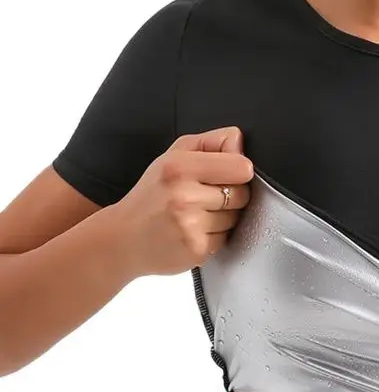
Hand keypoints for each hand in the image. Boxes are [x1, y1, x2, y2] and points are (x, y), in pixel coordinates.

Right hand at [107, 126, 253, 275]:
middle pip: (242, 194)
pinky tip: (194, 232)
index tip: (227, 174)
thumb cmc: (151, 196)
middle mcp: (184, 195)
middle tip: (205, 198)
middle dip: (231, 196)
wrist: (122, 237)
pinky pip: (226, 239)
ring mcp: (190, 225)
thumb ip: (212, 143)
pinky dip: (214, 237)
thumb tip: (240, 142)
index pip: (241, 166)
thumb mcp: (174, 156)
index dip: (239, 171)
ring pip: (236, 218)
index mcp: (179, 166)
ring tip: (196, 216)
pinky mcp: (197, 249)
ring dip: (223, 218)